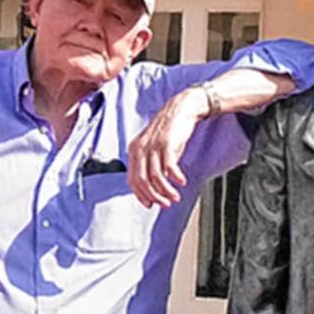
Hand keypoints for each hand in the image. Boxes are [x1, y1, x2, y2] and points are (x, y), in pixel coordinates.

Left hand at [128, 86, 208, 207]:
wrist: (181, 109)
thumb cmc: (169, 130)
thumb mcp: (154, 147)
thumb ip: (151, 164)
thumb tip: (154, 188)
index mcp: (134, 150)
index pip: (132, 179)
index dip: (141, 195)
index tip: (151, 204)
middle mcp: (140, 148)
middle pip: (143, 181)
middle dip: (154, 196)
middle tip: (166, 204)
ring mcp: (153, 145)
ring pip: (156, 177)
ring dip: (166, 191)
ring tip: (175, 197)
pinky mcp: (167, 143)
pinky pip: (169, 167)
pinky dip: (175, 178)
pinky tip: (182, 182)